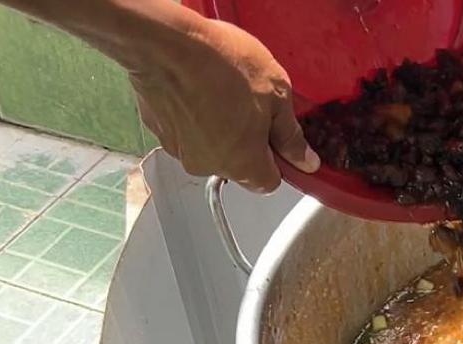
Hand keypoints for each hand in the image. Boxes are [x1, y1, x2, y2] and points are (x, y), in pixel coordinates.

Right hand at [131, 17, 318, 192]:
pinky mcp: (157, 129)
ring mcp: (178, 149)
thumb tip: (304, 160)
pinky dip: (193, 114)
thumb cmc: (222, 65)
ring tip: (223, 90)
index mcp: (242, 164)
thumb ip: (291, 135)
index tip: (279, 138)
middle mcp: (208, 165)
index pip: (268, 182)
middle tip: (252, 104)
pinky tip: (199, 88)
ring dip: (219, 126)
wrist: (166, 42)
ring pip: (209, 146)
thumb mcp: (277, 95)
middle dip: (248, 140)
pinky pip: (185, 129)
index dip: (277, 161)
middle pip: (237, 164)